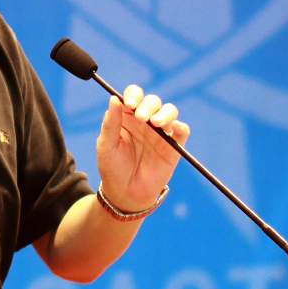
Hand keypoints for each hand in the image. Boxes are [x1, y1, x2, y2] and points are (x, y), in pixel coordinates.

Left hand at [94, 83, 186, 213]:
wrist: (125, 193)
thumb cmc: (112, 167)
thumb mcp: (106, 145)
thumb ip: (110, 123)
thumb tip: (113, 98)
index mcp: (127, 116)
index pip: (133, 96)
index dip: (133, 95)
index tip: (129, 104)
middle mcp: (145, 121)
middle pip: (153, 101)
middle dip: (148, 105)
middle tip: (142, 117)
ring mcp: (160, 132)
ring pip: (169, 111)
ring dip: (164, 113)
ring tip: (156, 123)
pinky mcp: (173, 146)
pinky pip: (182, 131)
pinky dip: (181, 127)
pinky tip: (174, 128)